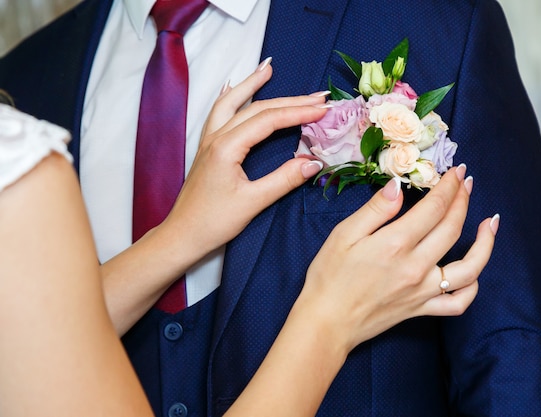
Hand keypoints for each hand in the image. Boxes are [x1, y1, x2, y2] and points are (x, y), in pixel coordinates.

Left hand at [160, 61, 328, 264]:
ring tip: (268, 68)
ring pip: (232, 102)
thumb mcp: (253, 202)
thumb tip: (314, 162)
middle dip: (288, 99)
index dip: (298, 112)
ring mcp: (209, 141)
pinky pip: (219, 113)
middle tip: (318, 95)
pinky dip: (230, 97)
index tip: (324, 109)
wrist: (181, 235)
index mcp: (226, 147)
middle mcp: (216, 137)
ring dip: (251, 84)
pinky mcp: (208, 149)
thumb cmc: (213, 222)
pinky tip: (233, 86)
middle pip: (256, 108)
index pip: (269, 120)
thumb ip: (284, 180)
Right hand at [296, 166, 497, 352]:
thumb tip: (398, 186)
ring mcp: (423, 291)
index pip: (434, 208)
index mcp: (396, 244)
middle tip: (467, 182)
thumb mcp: (343, 235)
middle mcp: (416, 267)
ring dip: (485, 243)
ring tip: (490, 223)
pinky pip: (458, 303)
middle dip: (463, 200)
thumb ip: (374, 210)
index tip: (456, 172)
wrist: (326, 322)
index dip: (449, 186)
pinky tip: (474, 271)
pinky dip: (472, 287)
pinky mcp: (422, 309)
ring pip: (469, 267)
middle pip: (452, 228)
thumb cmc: (328, 277)